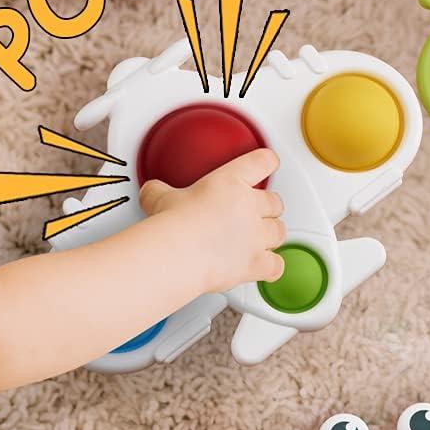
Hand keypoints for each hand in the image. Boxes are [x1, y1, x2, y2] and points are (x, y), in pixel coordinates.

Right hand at [140, 148, 285, 291]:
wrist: (178, 253)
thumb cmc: (172, 224)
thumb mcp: (160, 197)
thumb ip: (160, 191)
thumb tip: (151, 191)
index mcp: (230, 182)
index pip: (261, 162)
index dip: (267, 161)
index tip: (269, 162)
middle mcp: (249, 207)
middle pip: (275, 202)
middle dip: (268, 208)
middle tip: (254, 212)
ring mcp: (256, 236)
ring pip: (279, 232)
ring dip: (272, 235)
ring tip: (260, 239)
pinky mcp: (256, 263)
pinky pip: (276, 265)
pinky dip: (272, 266)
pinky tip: (266, 267)